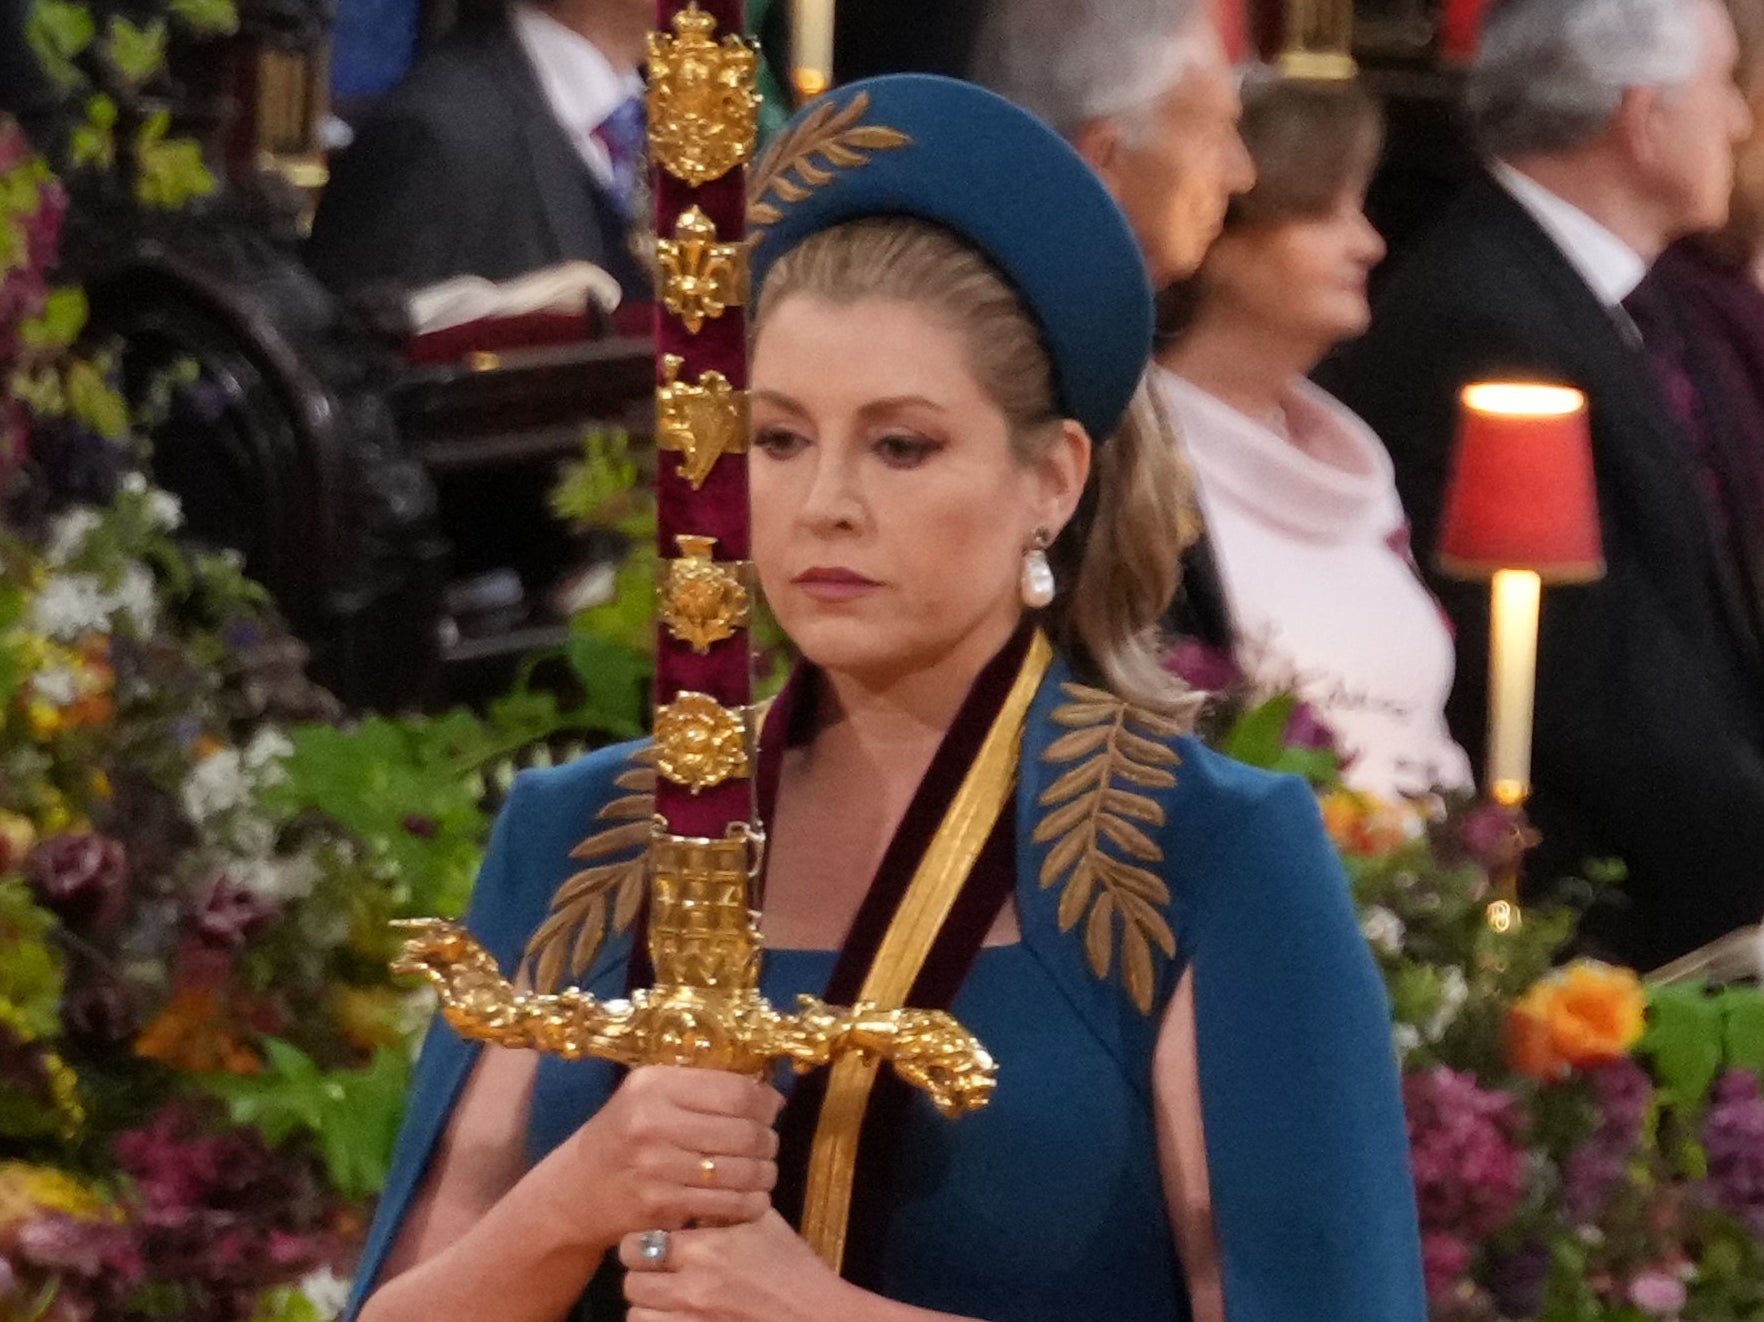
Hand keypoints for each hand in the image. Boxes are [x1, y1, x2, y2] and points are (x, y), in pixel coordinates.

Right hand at [566, 1065, 782, 1242]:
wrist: (578, 1188)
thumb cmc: (625, 1133)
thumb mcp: (650, 1093)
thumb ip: (701, 1085)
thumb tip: (768, 1092)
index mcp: (655, 1085)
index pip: (735, 1091)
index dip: (765, 1101)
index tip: (772, 1108)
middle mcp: (653, 1122)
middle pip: (744, 1133)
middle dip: (768, 1140)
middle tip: (769, 1144)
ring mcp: (656, 1167)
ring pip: (741, 1171)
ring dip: (765, 1173)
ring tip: (764, 1171)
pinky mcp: (661, 1205)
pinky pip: (726, 1204)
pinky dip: (751, 1203)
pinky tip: (753, 1198)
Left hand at [619, 1210, 855, 1321]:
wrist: (817, 1316)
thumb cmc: (791, 1268)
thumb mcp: (762, 1223)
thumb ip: (724, 1201)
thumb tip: (693, 1176)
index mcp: (706, 1248)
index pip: (637, 1243)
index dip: (640, 1242)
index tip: (653, 1241)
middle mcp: (693, 1287)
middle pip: (631, 1282)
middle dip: (642, 1275)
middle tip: (656, 1270)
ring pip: (636, 1315)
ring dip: (648, 1306)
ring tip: (665, 1297)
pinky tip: (676, 1316)